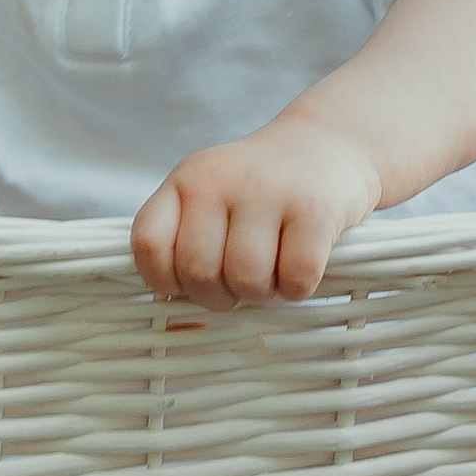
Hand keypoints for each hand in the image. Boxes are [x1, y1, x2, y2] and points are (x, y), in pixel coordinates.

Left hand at [131, 118, 381, 308]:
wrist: (327, 145)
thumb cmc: (261, 192)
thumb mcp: (213, 199)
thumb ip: (188, 246)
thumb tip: (183, 330)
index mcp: (186, 180)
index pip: (148, 243)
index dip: (165, 279)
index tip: (188, 282)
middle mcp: (219, 179)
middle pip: (198, 272)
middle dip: (219, 294)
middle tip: (240, 281)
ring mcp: (268, 191)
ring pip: (246, 279)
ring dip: (261, 292)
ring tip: (272, 271)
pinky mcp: (314, 209)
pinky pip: (295, 278)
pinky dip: (298, 287)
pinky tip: (301, 265)